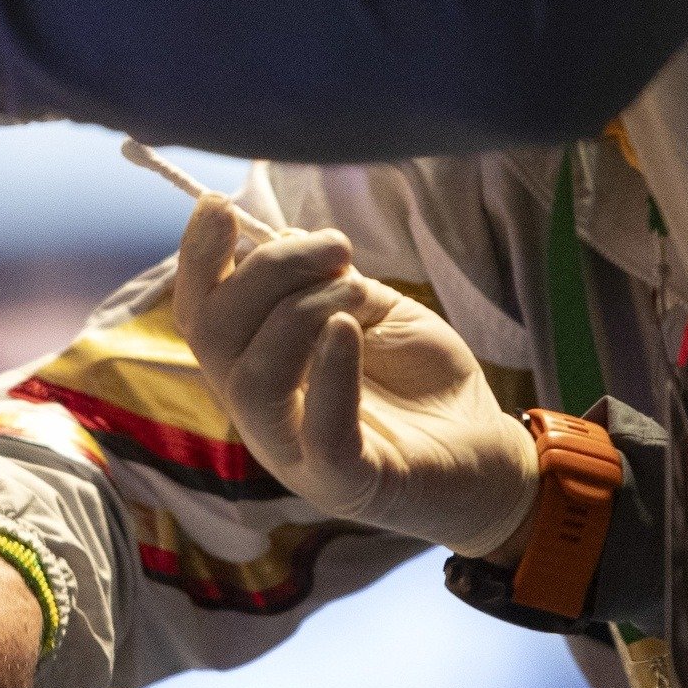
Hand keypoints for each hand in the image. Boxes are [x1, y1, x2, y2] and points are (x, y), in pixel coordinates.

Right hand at [172, 194, 538, 556]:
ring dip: (298, 313)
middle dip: (265, 272)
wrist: (491, 453)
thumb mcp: (372, 312)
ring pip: (252, 379)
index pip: (197, 315)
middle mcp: (258, 414)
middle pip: (214, 337)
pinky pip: (321, 430)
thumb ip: (323, 283)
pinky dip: (330, 371)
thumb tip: (279, 238)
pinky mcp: (346, 483)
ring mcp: (295, 454)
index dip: (196, 259)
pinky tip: (350, 329)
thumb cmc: (423, 382)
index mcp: (254, 369)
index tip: (220, 204)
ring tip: (355, 290)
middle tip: (334, 246)